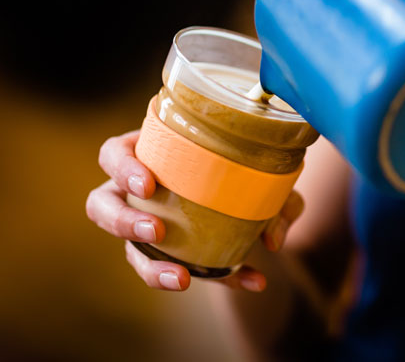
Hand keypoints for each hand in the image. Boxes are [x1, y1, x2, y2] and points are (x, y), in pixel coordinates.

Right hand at [86, 130, 304, 291]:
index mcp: (150, 153)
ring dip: (150, 267)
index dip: (122, 168)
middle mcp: (136, 191)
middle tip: (154, 230)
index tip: (148, 185)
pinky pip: (185, 271)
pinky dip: (224, 278)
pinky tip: (253, 280)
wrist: (263, 193)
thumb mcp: (268, 173)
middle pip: (100, 205)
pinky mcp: (172, 254)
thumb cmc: (250, 166)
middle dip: (120, 220)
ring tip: (181, 278)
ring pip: (128, 249)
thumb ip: (277, 199)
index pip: (113, 154)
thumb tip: (271, 240)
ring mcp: (146, 224)